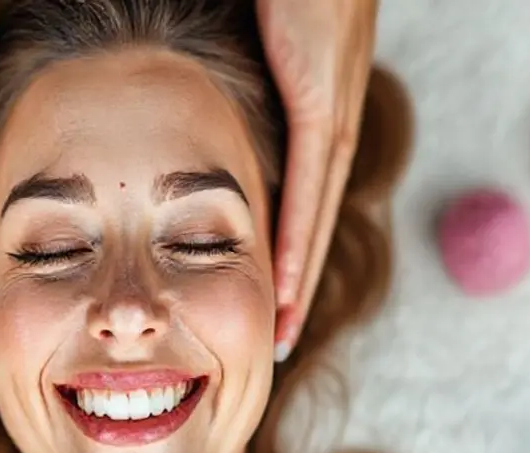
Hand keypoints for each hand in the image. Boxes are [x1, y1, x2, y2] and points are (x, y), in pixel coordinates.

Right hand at [255, 0, 379, 360]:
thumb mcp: (259, 37)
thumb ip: (239, 81)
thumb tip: (195, 106)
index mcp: (320, 103)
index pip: (305, 193)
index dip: (290, 250)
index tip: (274, 297)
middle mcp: (335, 115)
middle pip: (316, 219)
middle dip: (298, 283)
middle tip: (281, 338)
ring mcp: (332, 108)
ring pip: (318, 215)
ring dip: (301, 279)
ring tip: (284, 333)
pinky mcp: (319, 97)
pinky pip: (310, 184)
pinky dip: (300, 239)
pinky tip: (288, 285)